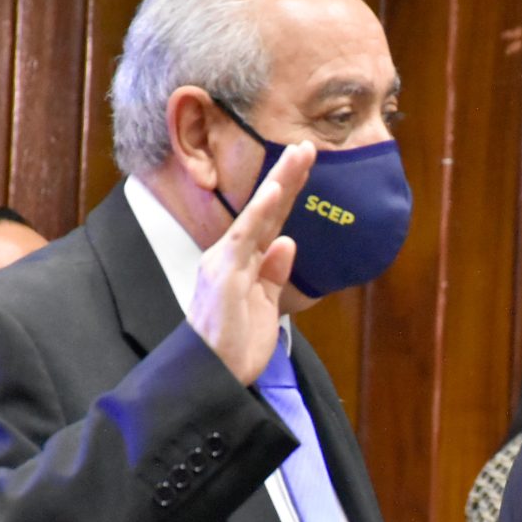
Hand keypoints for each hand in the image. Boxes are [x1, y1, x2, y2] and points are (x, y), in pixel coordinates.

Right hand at [188, 141, 316, 382]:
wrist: (214, 374)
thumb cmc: (236, 346)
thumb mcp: (267, 306)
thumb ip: (274, 274)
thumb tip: (288, 243)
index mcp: (244, 263)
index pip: (272, 222)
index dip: (290, 194)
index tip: (307, 167)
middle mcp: (232, 255)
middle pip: (267, 210)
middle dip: (288, 177)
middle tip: (308, 146)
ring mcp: (225, 261)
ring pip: (258, 214)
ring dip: (280, 183)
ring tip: (300, 155)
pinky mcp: (222, 272)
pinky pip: (245, 236)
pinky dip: (260, 212)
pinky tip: (275, 190)